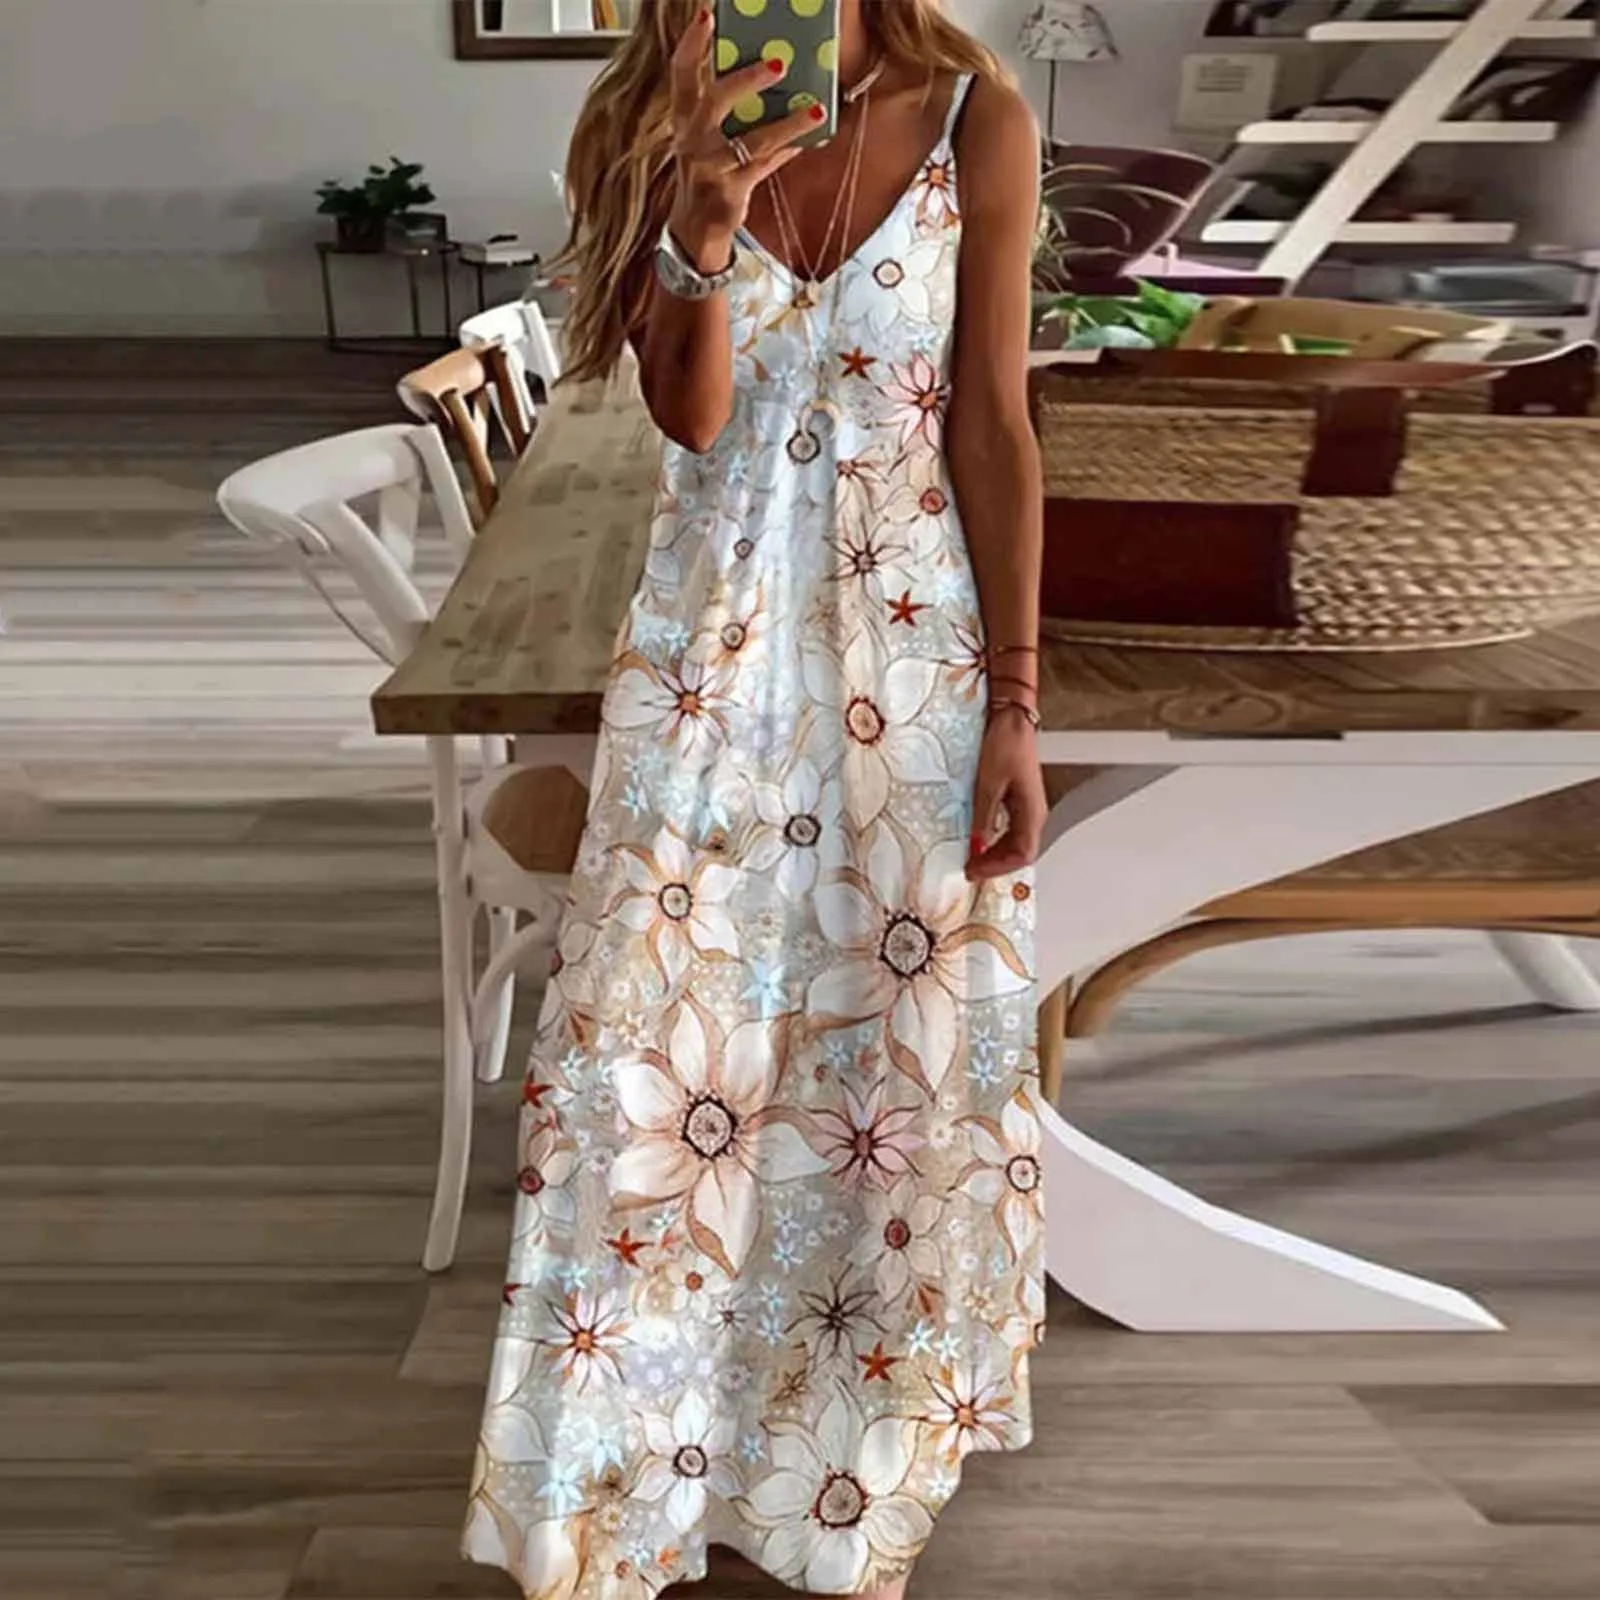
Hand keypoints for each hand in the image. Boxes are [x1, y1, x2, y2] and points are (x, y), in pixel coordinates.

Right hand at [667, 7, 821, 269]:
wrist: (695, 228)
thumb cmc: (708, 171)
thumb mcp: (708, 135)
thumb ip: (729, 105)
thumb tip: (770, 67)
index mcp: (684, 118)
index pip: (681, 73)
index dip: (691, 43)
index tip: (705, 15)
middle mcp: (692, 141)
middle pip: (715, 101)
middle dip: (746, 79)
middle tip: (778, 63)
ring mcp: (710, 168)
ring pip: (753, 140)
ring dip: (787, 124)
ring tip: (815, 108)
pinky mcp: (729, 192)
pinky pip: (765, 166)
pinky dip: (788, 150)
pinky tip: (809, 137)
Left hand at [967, 708, 1045, 881]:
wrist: (1011, 719)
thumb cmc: (1005, 745)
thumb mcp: (987, 783)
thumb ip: (983, 817)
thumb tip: (977, 845)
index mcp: (1032, 811)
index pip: (1022, 853)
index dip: (998, 867)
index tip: (974, 871)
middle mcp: (1034, 813)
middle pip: (1021, 853)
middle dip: (996, 865)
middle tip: (970, 869)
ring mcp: (1028, 808)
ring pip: (1017, 844)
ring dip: (996, 855)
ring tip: (972, 859)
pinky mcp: (1018, 801)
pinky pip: (1011, 831)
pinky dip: (996, 842)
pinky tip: (979, 841)